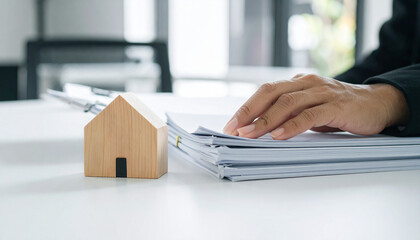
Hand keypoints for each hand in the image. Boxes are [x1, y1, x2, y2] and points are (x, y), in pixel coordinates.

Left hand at [223, 74, 408, 139]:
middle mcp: (306, 83)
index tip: (230, 125)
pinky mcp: (336, 106)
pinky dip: (292, 126)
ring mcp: (322, 93)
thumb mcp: (308, 109)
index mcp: (297, 83)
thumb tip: (258, 129)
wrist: (376, 104)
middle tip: (233, 129)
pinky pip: (310, 115)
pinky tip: (279, 136)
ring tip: (249, 134)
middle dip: (249, 111)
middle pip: (271, 93)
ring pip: (288, 103)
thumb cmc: (337, 109)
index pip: (265, 91)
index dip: (246, 107)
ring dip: (265, 120)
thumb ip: (287, 114)